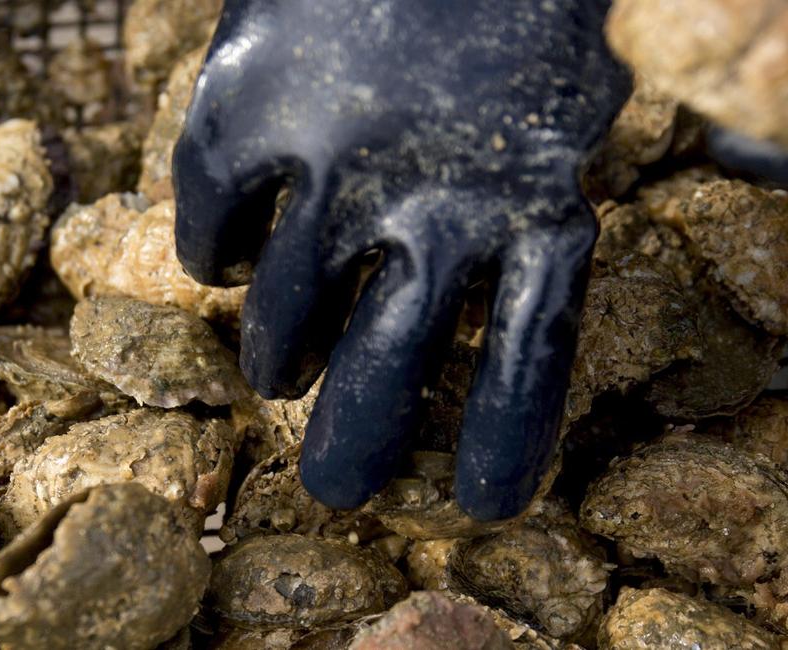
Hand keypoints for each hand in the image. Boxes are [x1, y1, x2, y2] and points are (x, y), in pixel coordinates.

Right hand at [173, 0, 630, 519]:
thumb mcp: (576, 93)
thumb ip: (547, 189)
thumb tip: (535, 256)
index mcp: (538, 200)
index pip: (530, 356)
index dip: (499, 435)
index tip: (481, 507)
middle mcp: (434, 206)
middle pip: (386, 368)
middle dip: (356, 442)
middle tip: (337, 489)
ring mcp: (335, 168)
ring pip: (287, 320)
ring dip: (280, 355)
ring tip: (278, 368)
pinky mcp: (245, 115)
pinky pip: (210, 230)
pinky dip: (216, 252)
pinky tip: (232, 251)